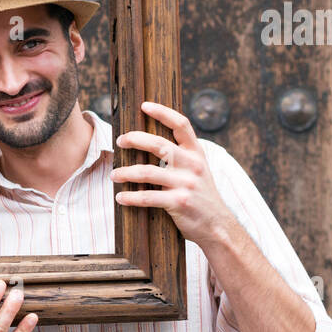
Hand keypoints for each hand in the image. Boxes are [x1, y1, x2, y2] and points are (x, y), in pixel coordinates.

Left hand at [113, 100, 233, 245]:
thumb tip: (150, 140)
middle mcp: (192, 165)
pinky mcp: (179, 203)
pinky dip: (131, 197)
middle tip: (119, 141)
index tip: (144, 105)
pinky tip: (120, 197)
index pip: (181, 124)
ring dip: (125, 173)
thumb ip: (181, 155)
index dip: (163, 112)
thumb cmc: (201, 195)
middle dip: (135, 139)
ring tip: (113, 175)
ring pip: (147, 172)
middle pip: (159, 144)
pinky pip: (148, 198)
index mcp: (197, 153)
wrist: (218, 225)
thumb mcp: (198, 169)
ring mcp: (186, 184)